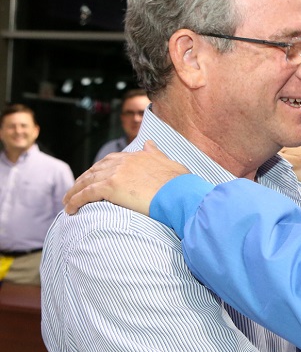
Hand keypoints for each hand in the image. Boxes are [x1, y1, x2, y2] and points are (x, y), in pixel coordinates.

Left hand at [64, 140, 188, 215]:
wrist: (181, 194)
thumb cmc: (181, 184)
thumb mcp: (170, 163)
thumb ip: (156, 153)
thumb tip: (149, 142)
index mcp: (137, 156)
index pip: (111, 161)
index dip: (100, 171)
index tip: (94, 179)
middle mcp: (124, 161)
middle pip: (95, 169)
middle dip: (83, 180)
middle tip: (75, 191)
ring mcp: (116, 173)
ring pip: (86, 181)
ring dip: (74, 192)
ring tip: (67, 202)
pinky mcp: (111, 187)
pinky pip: (85, 194)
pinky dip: (75, 201)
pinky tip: (70, 209)